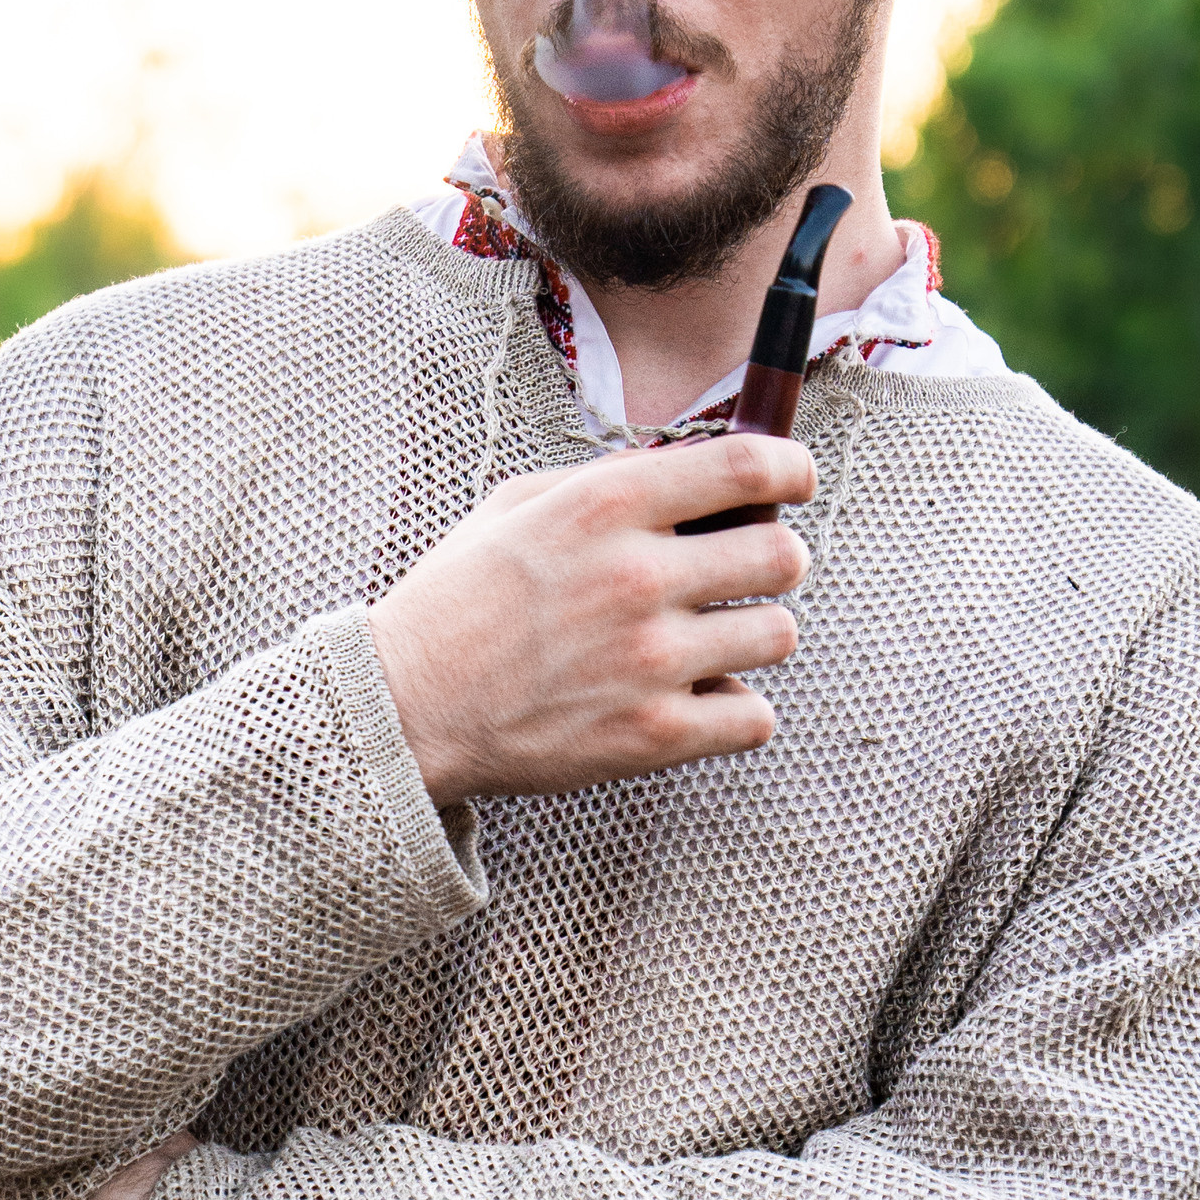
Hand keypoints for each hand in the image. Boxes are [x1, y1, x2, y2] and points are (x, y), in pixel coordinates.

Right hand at [368, 436, 812, 807]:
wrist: (407, 705)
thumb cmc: (459, 599)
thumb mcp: (518, 505)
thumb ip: (610, 480)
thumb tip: (693, 465)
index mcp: (607, 507)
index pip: (749, 466)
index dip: (791, 469)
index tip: (792, 481)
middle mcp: (638, 577)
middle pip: (782, 554)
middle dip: (773, 559)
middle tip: (742, 573)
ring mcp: (651, 661)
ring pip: (778, 634)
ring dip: (752, 634)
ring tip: (706, 640)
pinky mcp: (655, 734)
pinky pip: (755, 715)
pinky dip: (734, 708)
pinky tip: (693, 696)